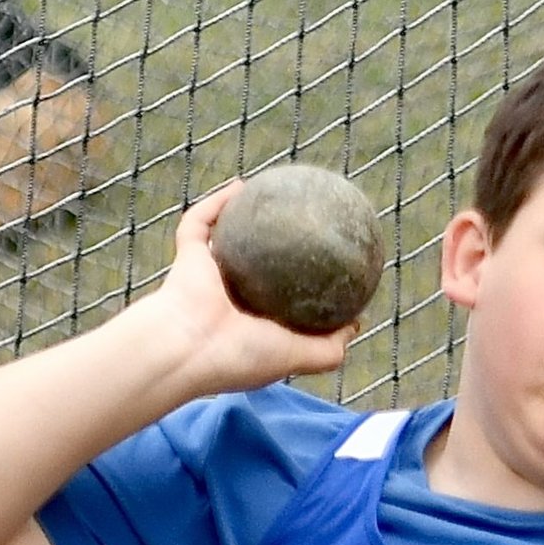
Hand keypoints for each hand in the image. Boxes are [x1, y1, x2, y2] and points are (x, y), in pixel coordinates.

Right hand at [154, 181, 358, 391]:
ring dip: (242, 216)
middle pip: (251, 265)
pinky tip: (242, 186)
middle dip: (272, 246)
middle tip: (303, 225)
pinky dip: (216, 203)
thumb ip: (328, 348)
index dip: (297, 285)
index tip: (324, 267)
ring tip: (272, 196)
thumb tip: (356, 323)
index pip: (275, 303)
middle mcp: (226, 300)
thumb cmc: (240, 357)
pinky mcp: (187, 256)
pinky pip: (200, 222)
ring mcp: (205, 277)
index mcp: (247, 326)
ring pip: (224, 238)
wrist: (188, 349)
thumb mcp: (297, 357)